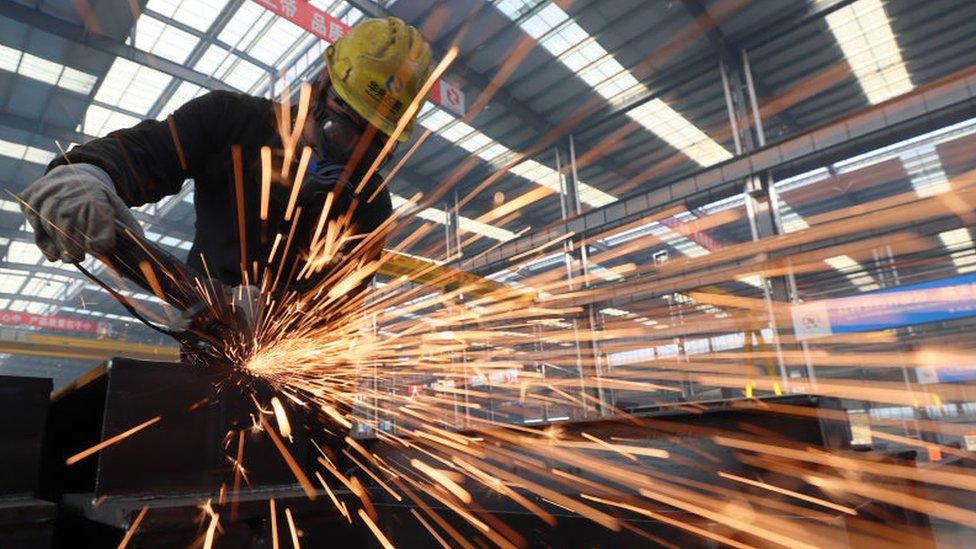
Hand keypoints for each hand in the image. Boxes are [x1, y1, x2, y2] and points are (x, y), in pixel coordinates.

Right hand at [20, 163, 142, 262]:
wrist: (71, 177)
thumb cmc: (98, 201)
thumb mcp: (118, 210)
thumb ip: (129, 231)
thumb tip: (137, 256)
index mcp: (96, 196)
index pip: (99, 218)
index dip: (100, 236)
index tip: (98, 248)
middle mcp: (69, 194)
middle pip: (69, 229)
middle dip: (74, 249)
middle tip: (79, 257)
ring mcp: (46, 197)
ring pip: (50, 231)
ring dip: (59, 247)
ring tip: (69, 253)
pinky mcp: (29, 201)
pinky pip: (36, 230)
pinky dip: (45, 243)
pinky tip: (54, 249)